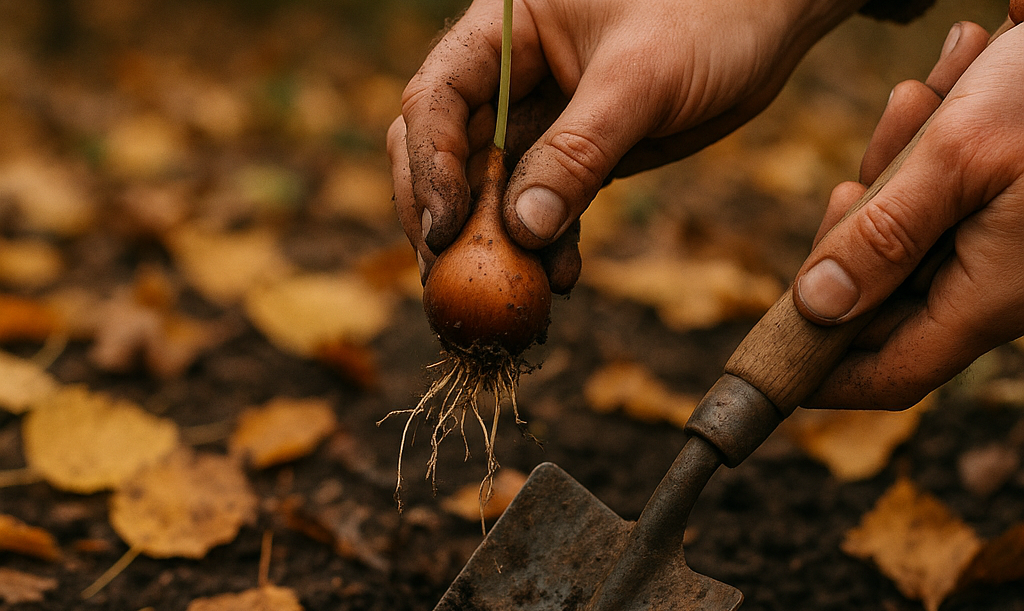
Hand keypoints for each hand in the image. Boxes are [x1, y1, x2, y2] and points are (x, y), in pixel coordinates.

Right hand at [388, 0, 864, 291]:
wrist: (771, 15)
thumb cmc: (710, 13)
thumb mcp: (641, 77)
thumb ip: (579, 150)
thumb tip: (523, 229)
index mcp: (506, 30)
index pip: (437, 99)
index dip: (430, 167)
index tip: (442, 232)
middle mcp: (511, 73)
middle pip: (447, 149)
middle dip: (447, 214)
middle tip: (452, 279)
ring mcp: (543, 115)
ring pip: (493, 187)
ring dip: (497, 243)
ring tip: (515, 293)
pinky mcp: (578, 151)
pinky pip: (546, 203)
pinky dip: (547, 242)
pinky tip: (561, 275)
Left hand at [793, 21, 1023, 409]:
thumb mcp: (958, 157)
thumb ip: (883, 235)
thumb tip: (817, 307)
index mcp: (989, 297)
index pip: (892, 374)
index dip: (827, 375)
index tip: (770, 357)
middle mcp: (994, 284)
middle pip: (879, 293)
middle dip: (855, 230)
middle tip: (852, 182)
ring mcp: (997, 246)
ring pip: (900, 234)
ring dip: (893, 170)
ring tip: (924, 101)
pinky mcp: (999, 207)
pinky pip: (934, 197)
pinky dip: (923, 148)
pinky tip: (945, 90)